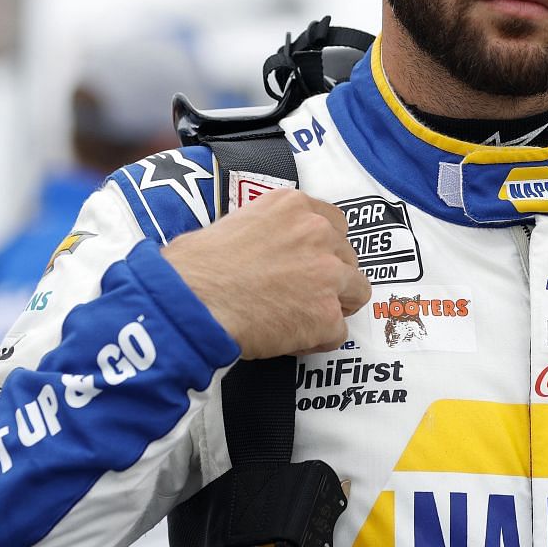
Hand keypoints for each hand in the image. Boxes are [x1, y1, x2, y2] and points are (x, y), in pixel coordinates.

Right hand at [161, 189, 370, 357]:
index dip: (323, 248)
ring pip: (356, 292)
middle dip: (331, 278)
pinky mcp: (325, 315)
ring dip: (333, 306)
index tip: (310, 262)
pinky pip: (337, 332)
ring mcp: (327, 274)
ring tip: (302, 319)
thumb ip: (267, 231)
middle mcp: (317, 233)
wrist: (191, 300)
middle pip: (348, 258)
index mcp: (293, 206)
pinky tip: (289, 340)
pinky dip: (317, 340)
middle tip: (303, 295)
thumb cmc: (195, 266)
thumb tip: (264, 250)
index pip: (333, 224)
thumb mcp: (232, 223)